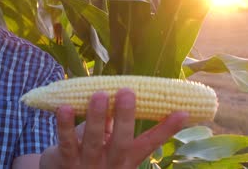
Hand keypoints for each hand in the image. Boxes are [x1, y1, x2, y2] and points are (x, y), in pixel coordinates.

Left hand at [40, 88, 187, 168]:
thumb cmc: (90, 152)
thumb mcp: (109, 143)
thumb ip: (116, 123)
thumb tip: (130, 88)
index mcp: (126, 158)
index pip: (149, 143)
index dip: (166, 129)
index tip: (182, 112)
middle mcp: (110, 164)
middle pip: (121, 143)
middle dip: (125, 118)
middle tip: (128, 92)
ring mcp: (88, 165)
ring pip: (94, 141)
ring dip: (97, 117)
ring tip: (99, 94)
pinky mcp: (65, 162)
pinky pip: (66, 142)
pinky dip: (64, 125)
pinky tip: (65, 107)